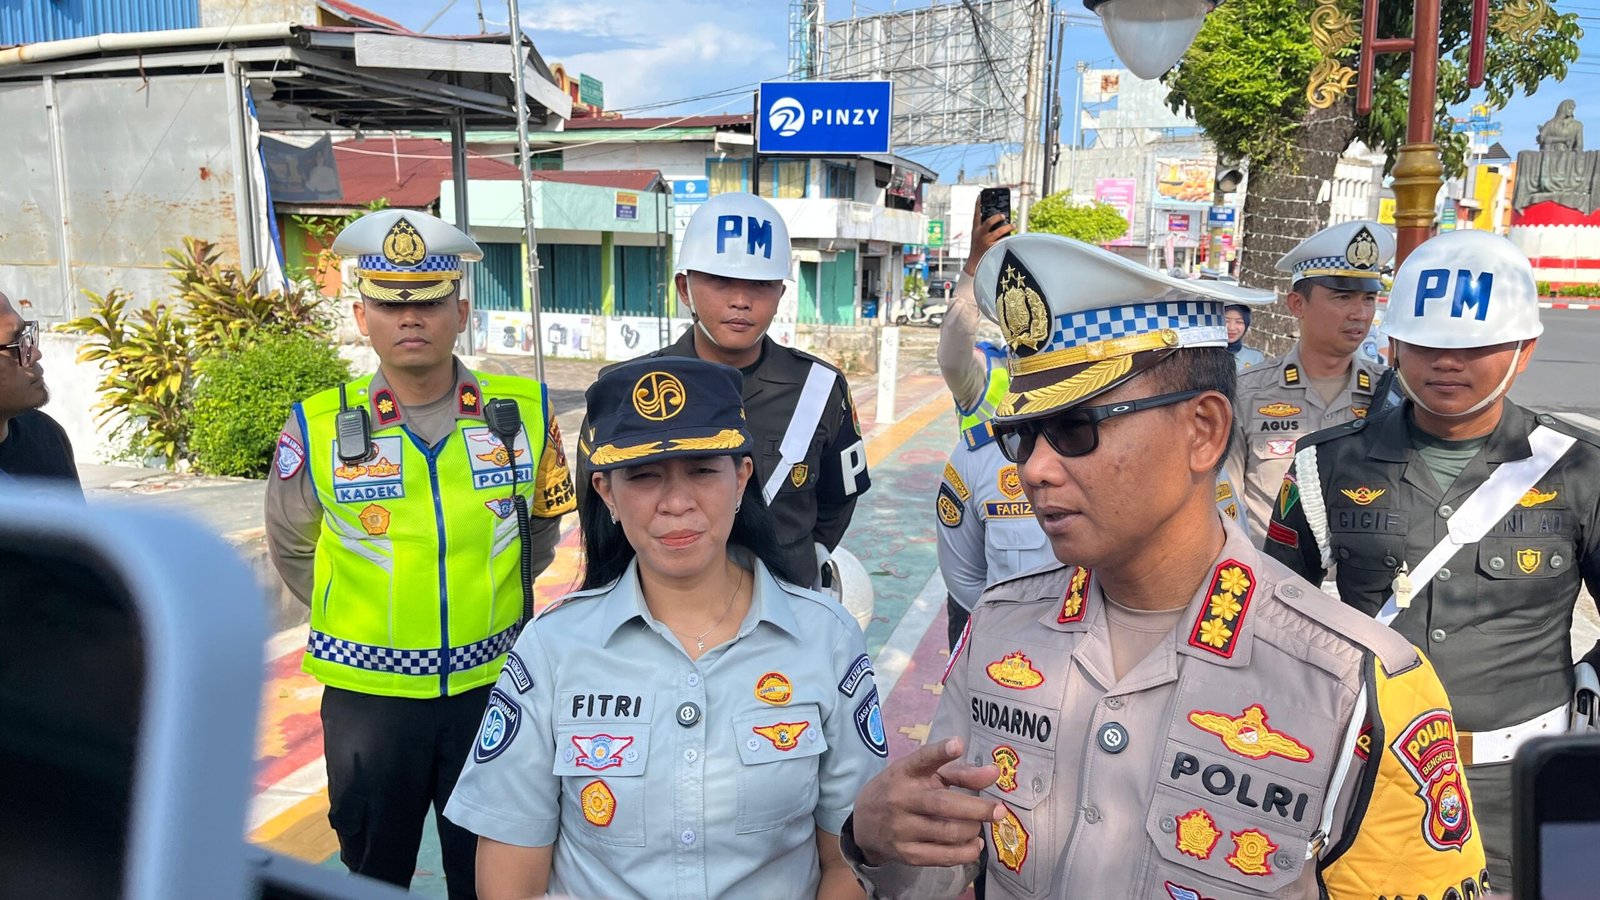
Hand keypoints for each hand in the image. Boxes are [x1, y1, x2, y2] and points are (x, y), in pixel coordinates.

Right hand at [853, 738, 1003, 867]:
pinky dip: (965, 852)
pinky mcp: (906, 854)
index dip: (940, 752)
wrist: (863, 824)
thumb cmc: (901, 792)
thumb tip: (994, 773)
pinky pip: (943, 856)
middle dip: (976, 808)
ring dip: (972, 830)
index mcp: (904, 773)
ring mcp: (901, 829)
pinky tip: (974, 844)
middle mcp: (900, 799)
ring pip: (947, 832)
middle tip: (1000, 811)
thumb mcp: (921, 775)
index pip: (921, 759)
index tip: (958, 744)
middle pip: (942, 804)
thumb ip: (959, 773)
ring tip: (979, 826)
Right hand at [964, 210, 1014, 276]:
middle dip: (998, 217)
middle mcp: (980, 234)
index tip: (980, 196)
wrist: (975, 264)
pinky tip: (1013, 238)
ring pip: (1000, 231)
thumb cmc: (978, 249)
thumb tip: (1000, 220)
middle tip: (1004, 215)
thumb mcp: (977, 237)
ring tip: (1013, 226)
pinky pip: (1004, 241)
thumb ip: (984, 229)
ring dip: (1008, 227)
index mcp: (975, 230)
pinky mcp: (993, 248)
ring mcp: (987, 241)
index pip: (976, 215)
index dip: (978, 205)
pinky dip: (1009, 239)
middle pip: (989, 221)